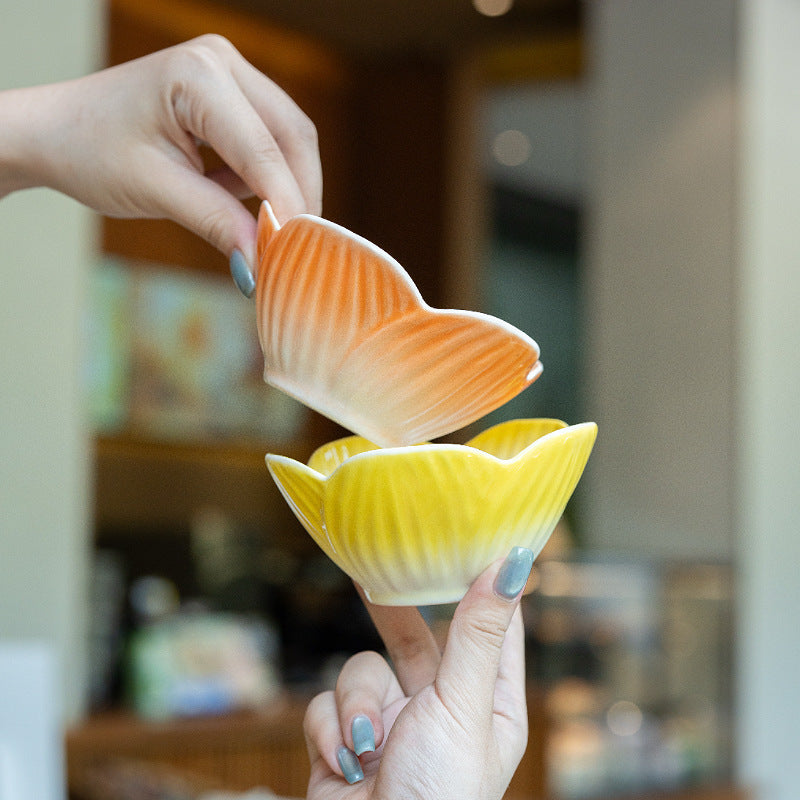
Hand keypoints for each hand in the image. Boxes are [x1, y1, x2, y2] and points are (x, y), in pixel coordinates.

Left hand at [0, 35, 320, 285]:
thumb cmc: (91, 152)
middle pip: (292, 136)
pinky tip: (246, 203)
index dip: (287, 206)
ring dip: (287, 187)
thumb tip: (261, 264)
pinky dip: (267, 177)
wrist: (56, 132)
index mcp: (198, 76)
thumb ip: (216, 223)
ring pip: (288, 137)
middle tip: (301, 248)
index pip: (263, 151)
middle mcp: (221, 62)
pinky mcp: (230, 93)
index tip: (297, 255)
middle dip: (299, 195)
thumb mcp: (156, 191)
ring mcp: (228, 72)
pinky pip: (270, 138)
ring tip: (274, 232)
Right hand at [303, 547, 533, 799]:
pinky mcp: (345, 740)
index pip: (491, 627)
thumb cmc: (439, 796)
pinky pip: (327, 703)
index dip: (482, 583)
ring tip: (367, 743)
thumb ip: (477, 632)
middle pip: (417, 636)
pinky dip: (330, 730)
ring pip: (362, 669)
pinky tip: (345, 762)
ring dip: (357, 704)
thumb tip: (514, 563)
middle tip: (374, 571)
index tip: (470, 537)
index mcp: (487, 702)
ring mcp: (392, 723)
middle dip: (394, 614)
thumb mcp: (462, 706)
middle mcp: (441, 707)